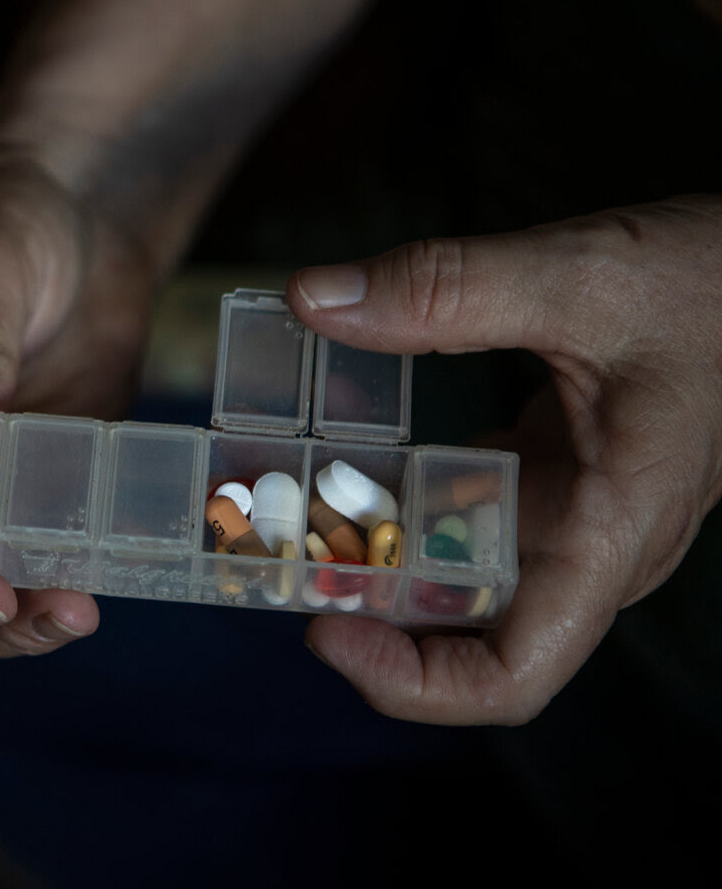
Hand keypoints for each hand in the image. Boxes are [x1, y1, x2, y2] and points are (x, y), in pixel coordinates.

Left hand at [288, 195, 721, 723]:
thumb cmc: (711, 283)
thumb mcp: (579, 276)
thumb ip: (447, 288)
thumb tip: (314, 298)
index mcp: (607, 536)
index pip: (510, 675)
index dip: (409, 682)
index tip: (323, 632)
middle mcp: (583, 546)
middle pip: (464, 636)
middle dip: (367, 614)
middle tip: (281, 557)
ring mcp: (565, 514)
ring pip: (457, 576)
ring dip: (377, 558)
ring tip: (295, 514)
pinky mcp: (548, 475)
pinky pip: (464, 517)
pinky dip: (405, 505)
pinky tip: (353, 469)